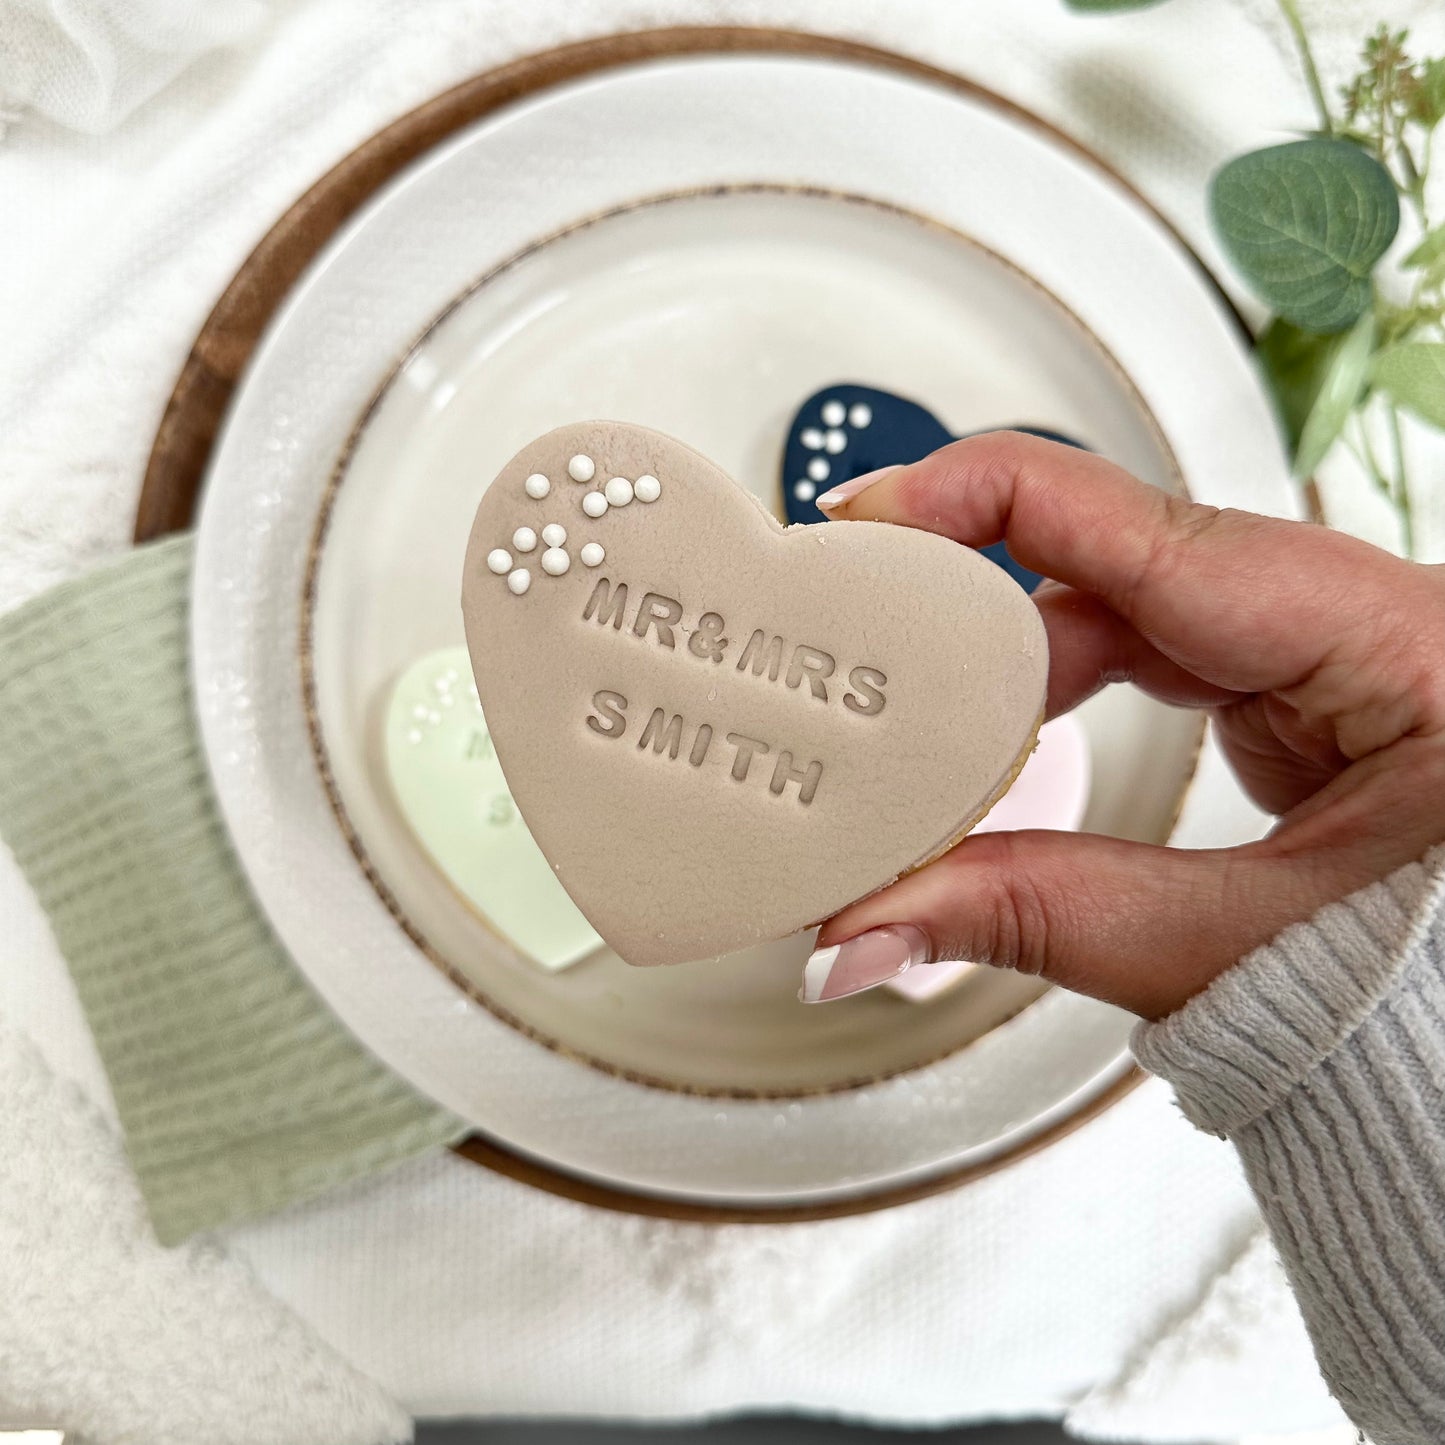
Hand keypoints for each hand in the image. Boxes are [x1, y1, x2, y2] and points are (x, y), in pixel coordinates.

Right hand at [803, 433, 1444, 1018]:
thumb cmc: (1429, 992)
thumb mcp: (1230, 951)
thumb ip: (1037, 918)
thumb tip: (865, 928)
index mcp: (1391, 649)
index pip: (1159, 529)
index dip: (991, 501)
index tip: (872, 513)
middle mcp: (1360, 618)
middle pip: (1126, 558)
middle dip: (977, 602)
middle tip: (864, 634)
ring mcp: (1326, 645)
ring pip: (1131, 603)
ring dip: (1012, 658)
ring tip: (915, 707)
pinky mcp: (1295, 683)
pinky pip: (1154, 645)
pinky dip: (1062, 684)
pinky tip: (1000, 731)